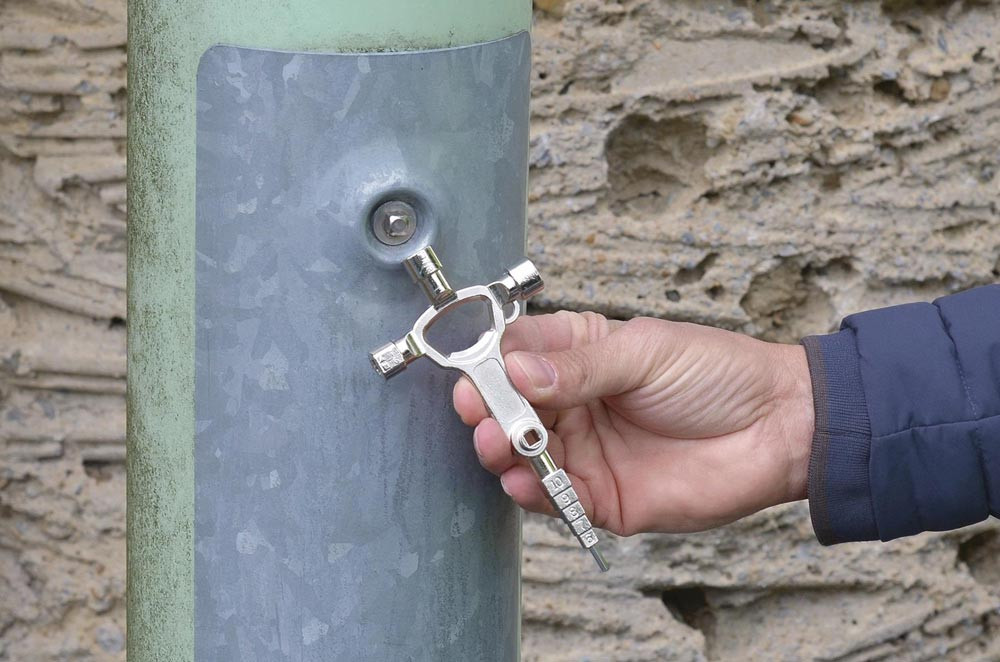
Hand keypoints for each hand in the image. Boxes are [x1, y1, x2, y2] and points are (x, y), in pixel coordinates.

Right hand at [452, 311, 814, 535]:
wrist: (779, 428)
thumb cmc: (719, 374)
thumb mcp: (645, 354)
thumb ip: (581, 367)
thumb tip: (517, 371)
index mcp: (581, 355)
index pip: (518, 354)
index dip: (490, 361)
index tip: (474, 368)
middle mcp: (574, 403)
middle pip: (511, 406)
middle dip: (490, 408)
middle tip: (479, 410)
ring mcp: (584, 451)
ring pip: (523, 453)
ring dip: (503, 449)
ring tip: (499, 441)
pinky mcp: (601, 496)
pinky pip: (554, 497)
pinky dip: (531, 491)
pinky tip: (521, 479)